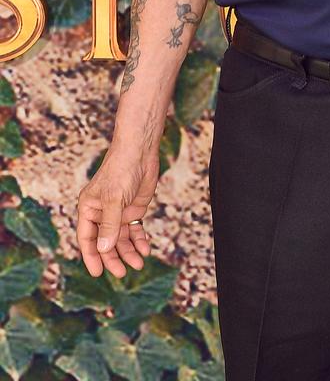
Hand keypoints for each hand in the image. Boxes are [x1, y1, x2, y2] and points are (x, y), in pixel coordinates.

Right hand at [76, 148, 158, 277]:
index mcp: (88, 209)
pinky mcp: (133, 209)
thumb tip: (104, 248)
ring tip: (138, 264)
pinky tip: (146, 249)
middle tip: (122, 273)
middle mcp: (102, 213)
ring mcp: (118, 212)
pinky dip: (140, 240)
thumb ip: (110, 224)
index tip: (97, 273)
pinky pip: (135, 230)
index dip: (92, 256)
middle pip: (105, 242)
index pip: (87, 238)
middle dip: (113, 257)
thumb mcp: (114, 199)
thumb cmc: (121, 171)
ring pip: (121, 239)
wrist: (140, 152)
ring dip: (129, 251)